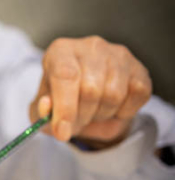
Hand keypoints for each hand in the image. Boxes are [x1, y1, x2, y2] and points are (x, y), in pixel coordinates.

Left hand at [30, 36, 151, 146]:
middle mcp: (91, 46)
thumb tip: (47, 107)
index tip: (62, 132)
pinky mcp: (139, 68)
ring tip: (92, 112)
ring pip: (114, 94)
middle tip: (76, 122)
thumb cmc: (61, 101)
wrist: (88, 100)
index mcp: (61, 51)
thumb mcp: (42, 110)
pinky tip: (112, 108)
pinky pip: (137, 95)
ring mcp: (118, 55)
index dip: (64, 108)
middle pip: (90, 89)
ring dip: (101, 115)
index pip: (65, 75)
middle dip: (81, 116)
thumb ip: (40, 112)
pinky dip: (123, 112)